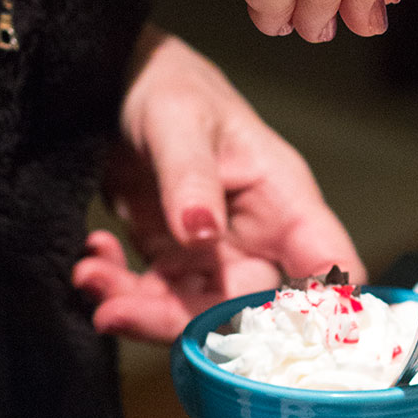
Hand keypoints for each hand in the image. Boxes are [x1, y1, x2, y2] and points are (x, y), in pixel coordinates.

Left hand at [72, 29, 365, 340]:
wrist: (113, 79)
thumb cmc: (167, 83)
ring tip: (90, 278)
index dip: (320, 312)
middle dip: (182, 322)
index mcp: (283, 199)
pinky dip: (115, 290)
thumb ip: (191, 177)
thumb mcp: (178, 119)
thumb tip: (202, 234)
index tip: (274, 338)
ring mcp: (212, 253)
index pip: (328, 265)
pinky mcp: (169, 259)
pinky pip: (149, 296)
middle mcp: (256, 236)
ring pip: (190, 313)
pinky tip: (90, 258)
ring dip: (136, 309)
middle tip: (118, 311)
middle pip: (244, 309)